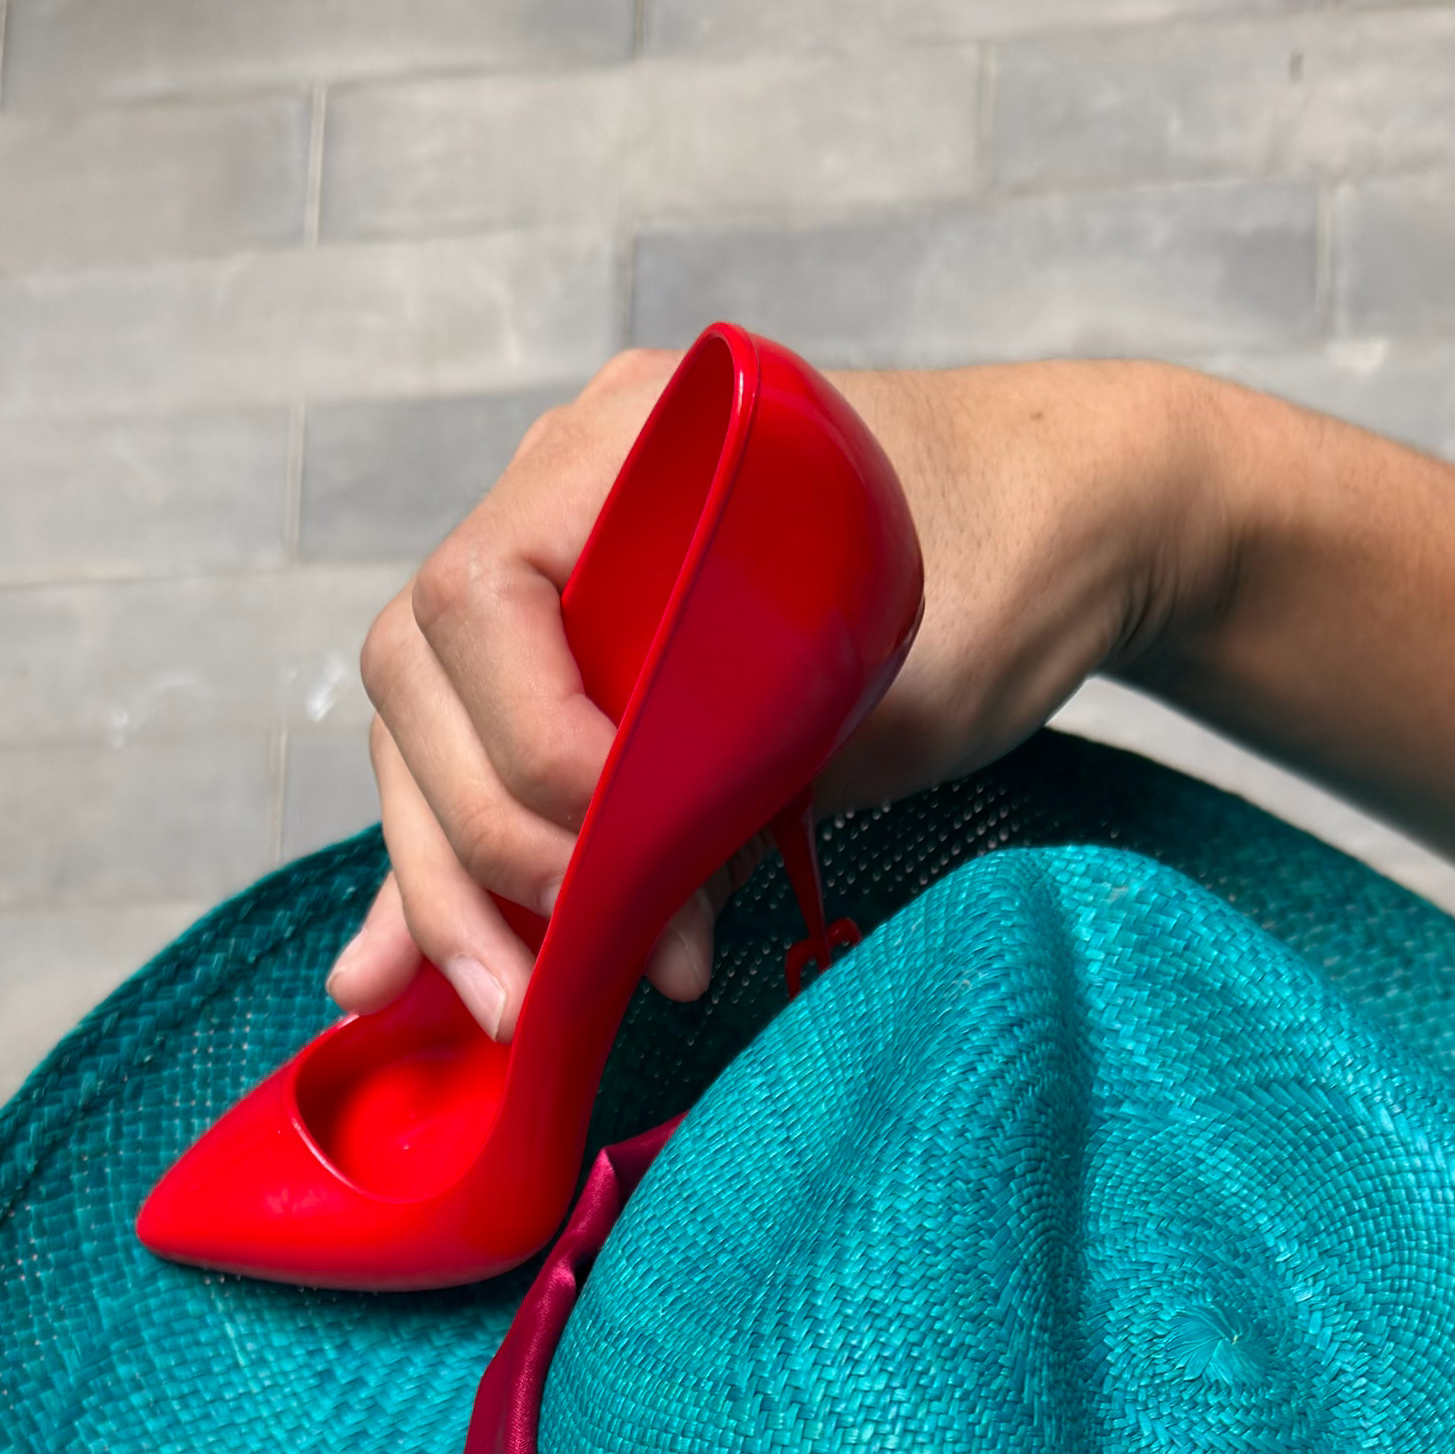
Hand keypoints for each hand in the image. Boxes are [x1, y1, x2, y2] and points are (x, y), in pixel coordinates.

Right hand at [328, 352, 1220, 1038]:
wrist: (1069, 523)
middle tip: (544, 986)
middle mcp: (564, 490)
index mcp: (627, 444)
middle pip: (423, 685)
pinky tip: (386, 974)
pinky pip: (481, 762)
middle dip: (470, 855)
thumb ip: (738, 780)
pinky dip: (452, 870)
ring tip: (505, 1009)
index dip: (524, 746)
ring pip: (433, 738)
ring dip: (453, 886)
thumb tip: (634, 929)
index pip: (479, 602)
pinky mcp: (588, 658)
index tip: (616, 841)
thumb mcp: (878, 690)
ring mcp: (565, 570)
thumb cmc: (999, 574)